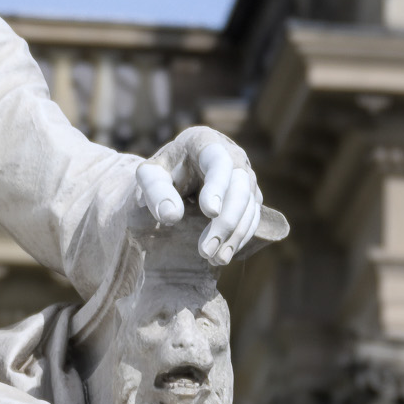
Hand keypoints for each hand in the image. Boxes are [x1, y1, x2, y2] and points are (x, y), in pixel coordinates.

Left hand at [134, 128, 262, 267]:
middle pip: (241, 188)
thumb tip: (171, 217)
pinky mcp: (251, 196)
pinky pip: (253, 218)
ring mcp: (247, 177)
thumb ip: (155, 191)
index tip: (210, 213)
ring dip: (235, 235)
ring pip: (250, 206)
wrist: (179, 171)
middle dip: (226, 221)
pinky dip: (240, 238)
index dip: (218, 187)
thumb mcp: (150, 175)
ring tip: (215, 259)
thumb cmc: (164, 170)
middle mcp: (234, 157)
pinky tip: (223, 255)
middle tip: (205, 250)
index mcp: (208, 144)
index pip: (220, 162)